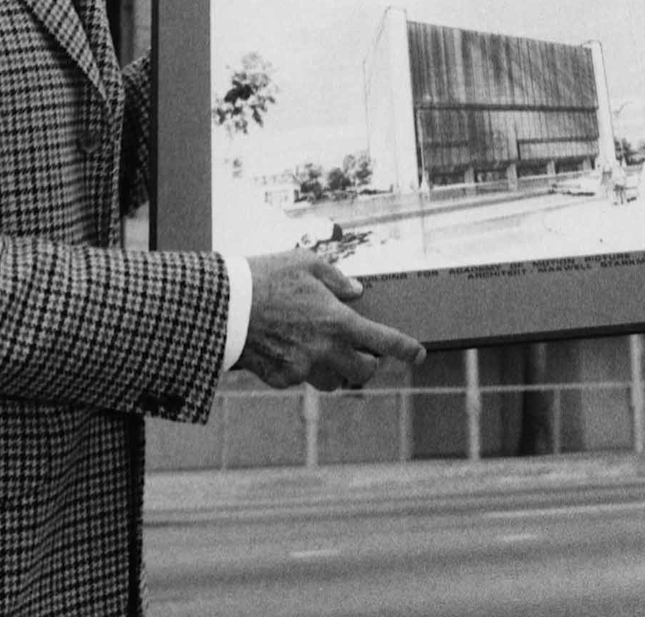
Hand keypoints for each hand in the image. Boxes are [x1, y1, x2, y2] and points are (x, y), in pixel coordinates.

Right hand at [239, 252, 425, 391]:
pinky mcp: (279, 379)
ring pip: (332, 381)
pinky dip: (302, 367)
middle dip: (368, 365)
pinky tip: (287, 345)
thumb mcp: (305, 263)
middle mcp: (323, 350)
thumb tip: (356, 291)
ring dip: (336, 369)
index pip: (382, 342)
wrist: (224, 307)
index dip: (405, 349)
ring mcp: (301, 369)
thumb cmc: (267, 277)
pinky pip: (300, 378)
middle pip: (361, 373)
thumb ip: (336, 278)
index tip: (419, 354)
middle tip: (363, 352)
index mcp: (336, 321)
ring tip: (322, 346)